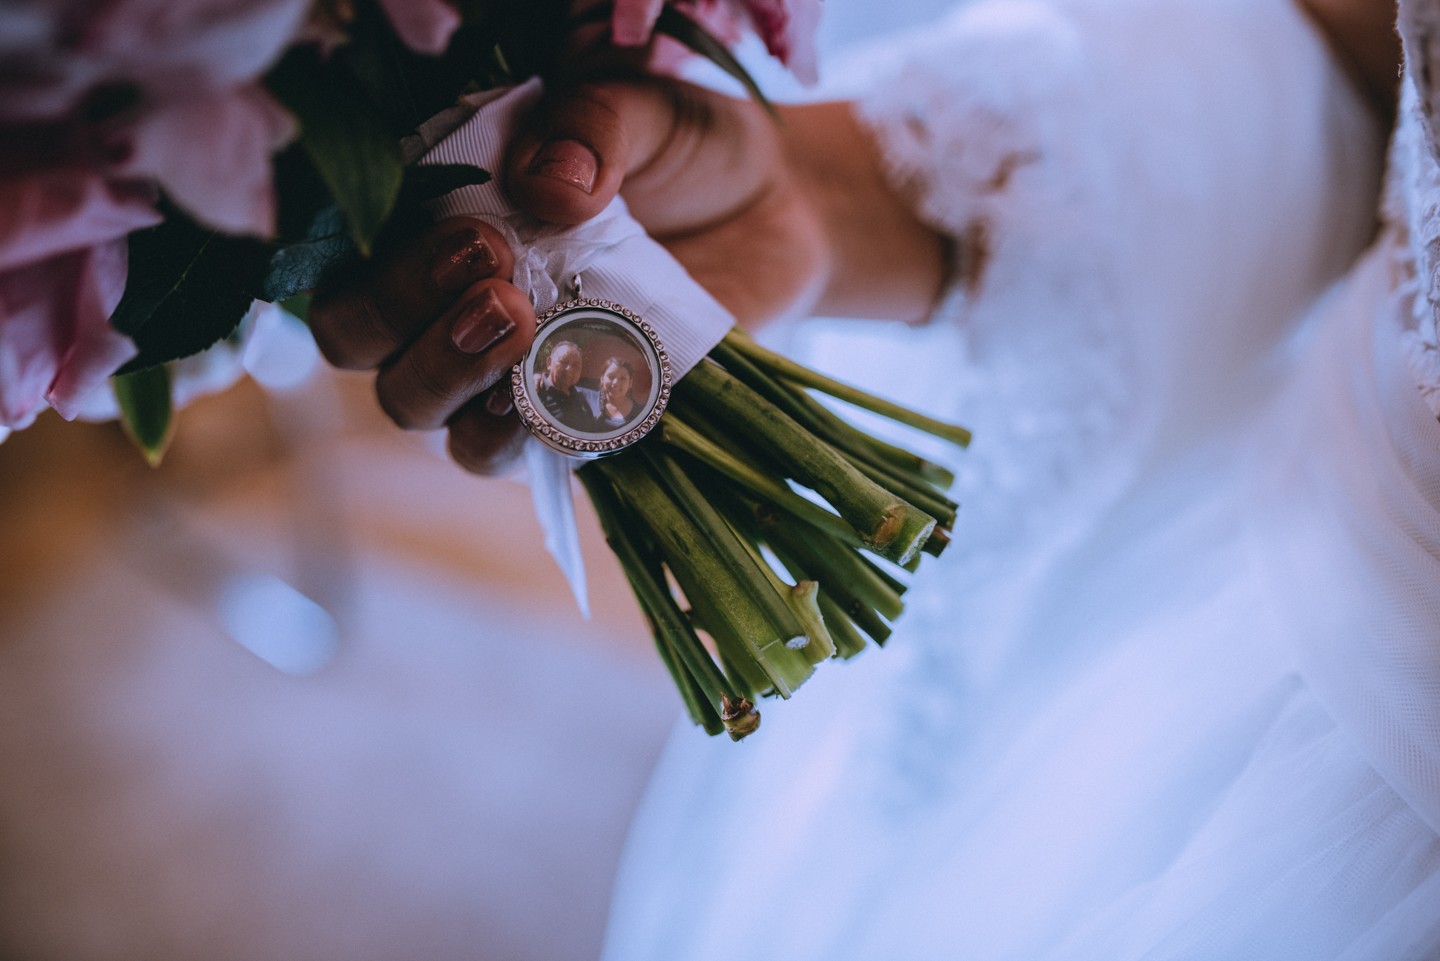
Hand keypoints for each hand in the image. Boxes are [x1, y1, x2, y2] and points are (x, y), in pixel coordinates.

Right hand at [309, 78, 947, 474]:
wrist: (778, 214)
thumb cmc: (687, 153)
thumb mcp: (641, 109)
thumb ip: (587, 127)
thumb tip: (546, 186)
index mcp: (431, 213)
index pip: (348, 254)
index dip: (382, 262)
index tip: (476, 237)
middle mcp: (444, 296)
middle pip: (359, 341)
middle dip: (403, 314)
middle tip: (496, 280)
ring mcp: (497, 369)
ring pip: (418, 410)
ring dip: (451, 378)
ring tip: (526, 328)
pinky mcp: (559, 423)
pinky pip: (502, 457)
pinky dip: (518, 437)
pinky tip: (562, 397)